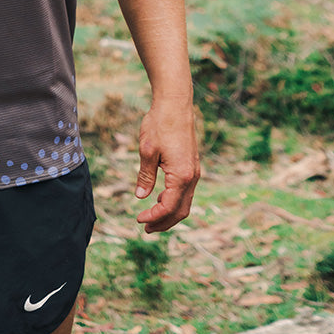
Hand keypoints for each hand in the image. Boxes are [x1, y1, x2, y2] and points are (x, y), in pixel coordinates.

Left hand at [134, 100, 198, 232]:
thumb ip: (145, 176)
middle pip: (181, 210)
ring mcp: (194, 172)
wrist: (175, 104)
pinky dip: (173, 201)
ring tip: (151, 218)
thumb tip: (140, 196)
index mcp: (181, 175)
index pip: (169, 207)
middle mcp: (192, 177)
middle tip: (146, 228)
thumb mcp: (147, 150)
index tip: (139, 220)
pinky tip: (160, 198)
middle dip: (164, 222)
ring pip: (185, 202)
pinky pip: (185, 191)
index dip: (154, 217)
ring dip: (169, 213)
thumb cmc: (160, 124)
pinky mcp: (192, 166)